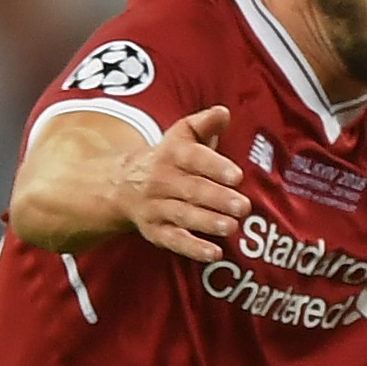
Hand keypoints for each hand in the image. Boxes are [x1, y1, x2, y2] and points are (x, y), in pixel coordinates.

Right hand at [115, 105, 250, 257]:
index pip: (194, 158)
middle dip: (218, 198)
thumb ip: (205, 124)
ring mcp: (157, 207)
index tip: (236, 175)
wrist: (122, 185)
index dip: (215, 166)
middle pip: (192, 189)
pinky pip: (174, 240)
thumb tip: (223, 112)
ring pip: (183, 215)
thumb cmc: (169, 158)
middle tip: (244, 207)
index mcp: (172, 154)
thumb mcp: (182, 135)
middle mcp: (162, 180)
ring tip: (232, 227)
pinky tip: (214, 253)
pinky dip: (193, 248)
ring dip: (208, 222)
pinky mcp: (156, 231)